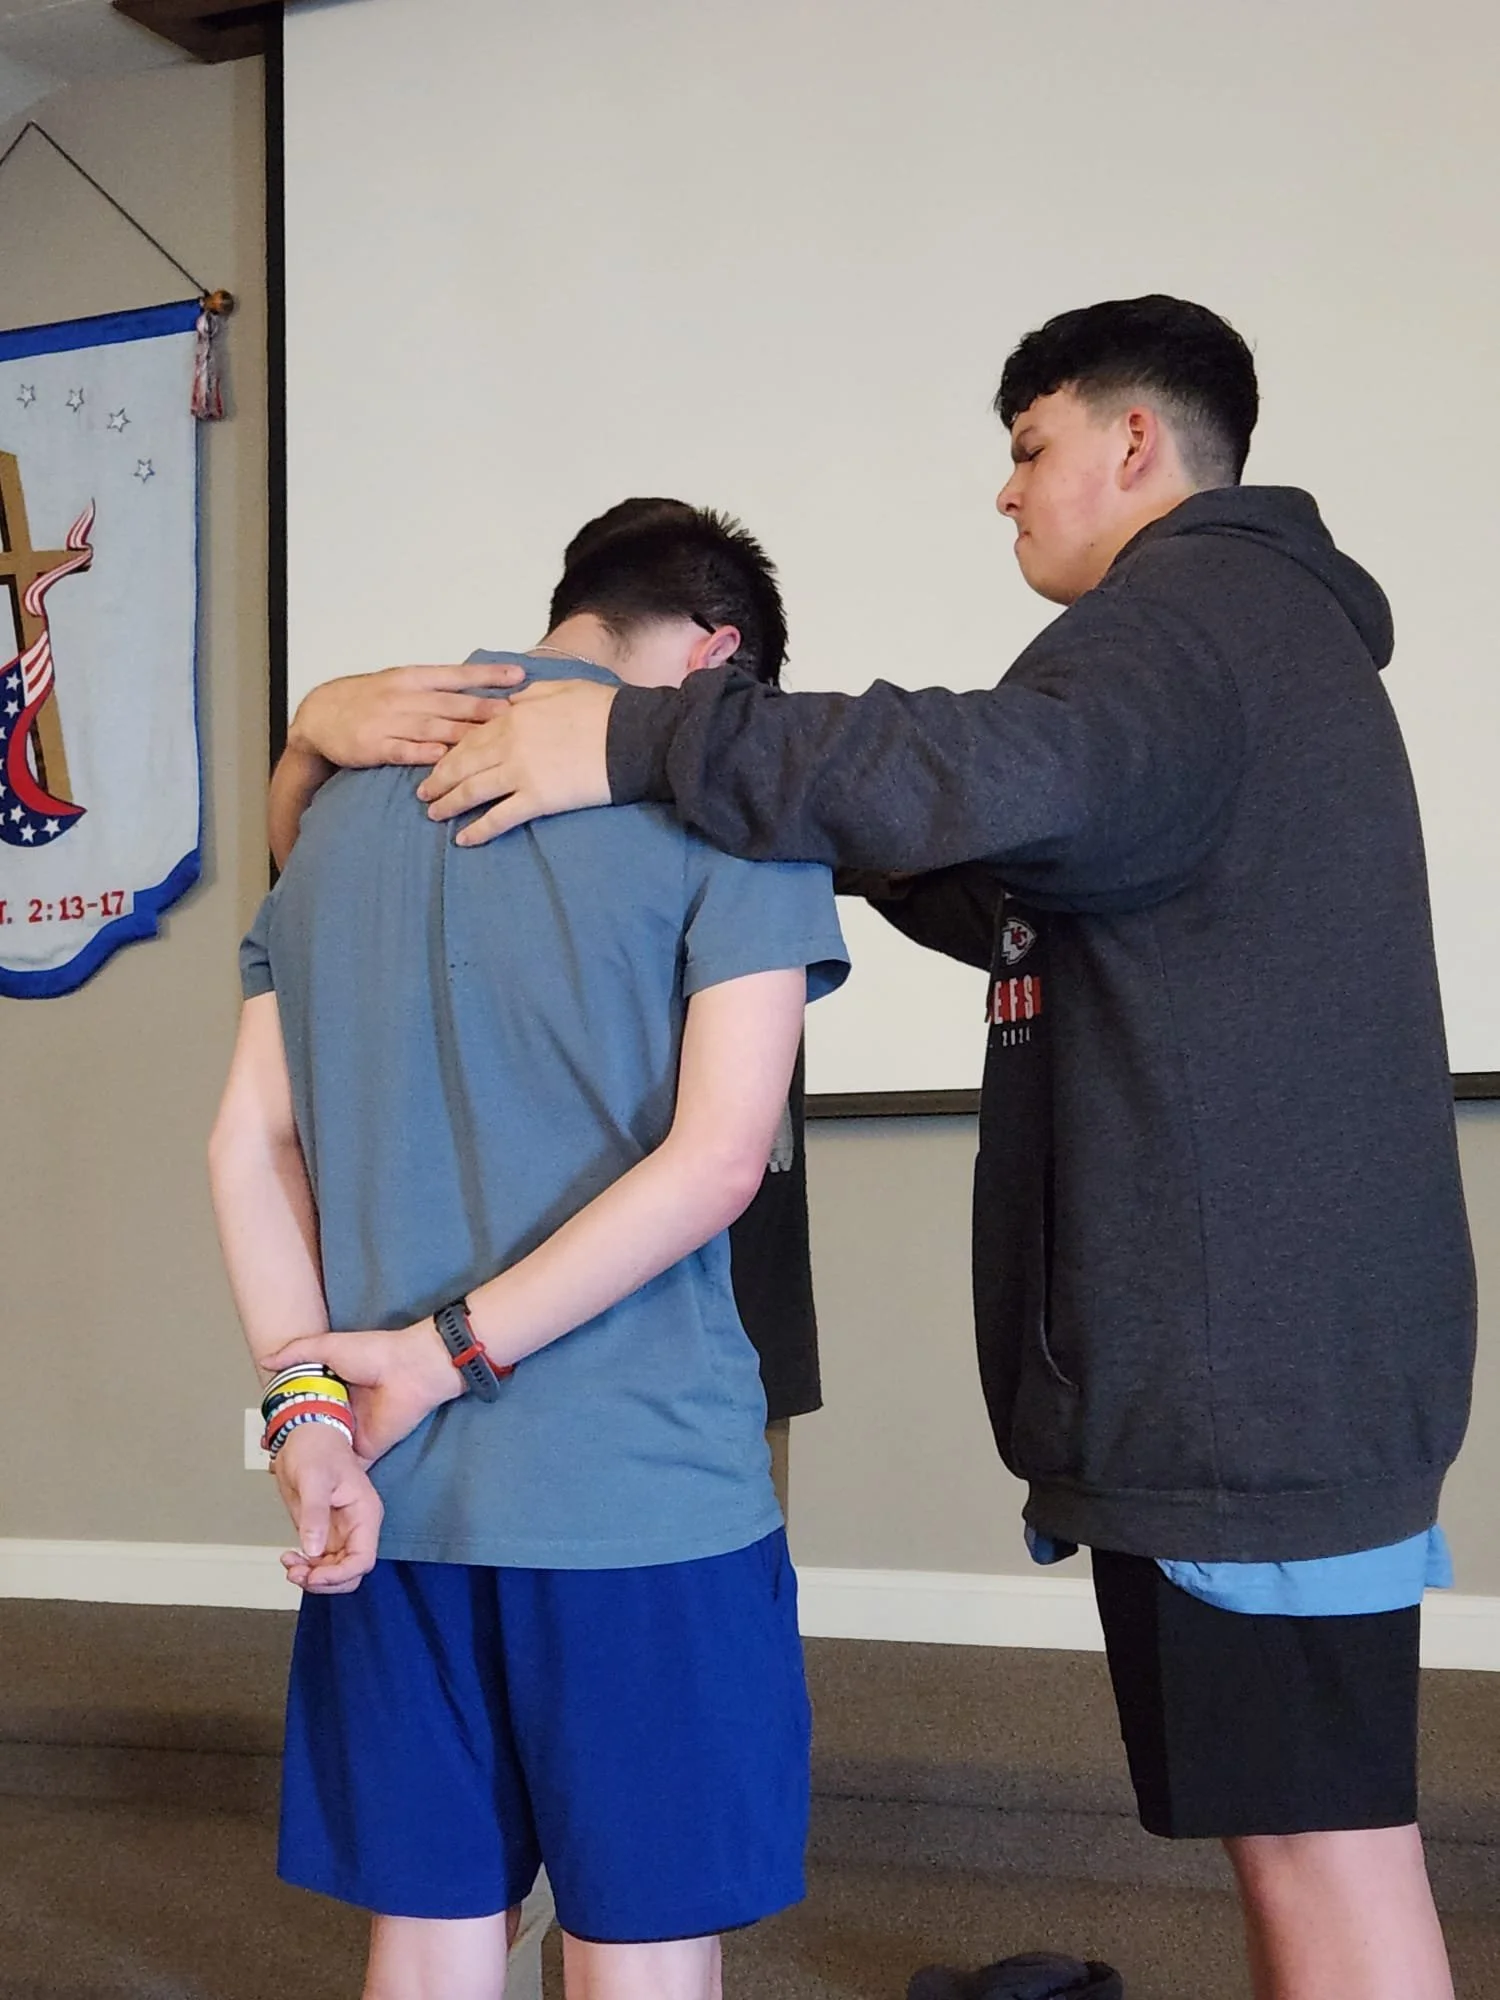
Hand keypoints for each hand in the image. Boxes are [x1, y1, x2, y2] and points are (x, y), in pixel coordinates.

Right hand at [264, 1322, 462, 1465]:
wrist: (411, 1370)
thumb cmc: (375, 1353)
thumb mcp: (329, 1346)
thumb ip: (297, 1353)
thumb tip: (266, 1361)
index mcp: (332, 1388)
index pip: (301, 1407)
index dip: (283, 1419)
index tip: (264, 1432)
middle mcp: (341, 1412)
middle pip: (311, 1433)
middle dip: (293, 1445)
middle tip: (270, 1456)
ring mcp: (353, 1433)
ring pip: (326, 1453)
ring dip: (309, 1463)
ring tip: (282, 1475)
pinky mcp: (367, 1450)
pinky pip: (348, 1468)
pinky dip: (333, 1478)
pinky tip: (312, 1486)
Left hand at [272, 1422, 383, 1593]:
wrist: (306, 1432)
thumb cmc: (316, 1448)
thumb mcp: (313, 1478)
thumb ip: (314, 1515)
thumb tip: (313, 1550)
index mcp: (365, 1513)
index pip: (363, 1559)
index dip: (339, 1574)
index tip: (313, 1575)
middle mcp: (358, 1526)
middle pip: (351, 1571)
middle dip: (324, 1580)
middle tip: (297, 1572)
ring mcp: (342, 1531)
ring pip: (336, 1571)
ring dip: (313, 1576)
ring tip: (290, 1565)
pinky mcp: (326, 1532)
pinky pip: (322, 1561)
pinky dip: (306, 1566)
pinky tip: (290, 1557)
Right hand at [288, 663, 524, 769]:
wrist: (319, 715)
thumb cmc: (367, 700)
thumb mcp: (400, 684)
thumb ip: (437, 689)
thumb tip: (482, 690)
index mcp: (412, 678)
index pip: (457, 675)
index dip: (488, 675)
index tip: (519, 675)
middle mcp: (403, 697)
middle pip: (451, 703)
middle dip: (484, 708)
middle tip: (515, 713)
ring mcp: (389, 722)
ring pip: (432, 727)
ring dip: (463, 733)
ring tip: (494, 740)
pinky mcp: (374, 746)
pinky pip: (403, 750)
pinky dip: (423, 753)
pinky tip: (443, 757)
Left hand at [417, 678, 615, 844]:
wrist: (631, 736)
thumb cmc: (603, 709)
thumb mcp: (561, 688)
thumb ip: (529, 695)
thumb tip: (509, 701)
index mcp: (514, 716)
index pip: (471, 736)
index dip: (450, 752)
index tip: (438, 762)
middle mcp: (509, 744)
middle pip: (463, 764)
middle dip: (439, 780)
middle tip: (424, 793)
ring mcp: (521, 773)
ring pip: (473, 791)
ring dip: (450, 804)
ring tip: (435, 815)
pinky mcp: (538, 799)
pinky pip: (500, 817)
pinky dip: (479, 829)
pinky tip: (464, 839)